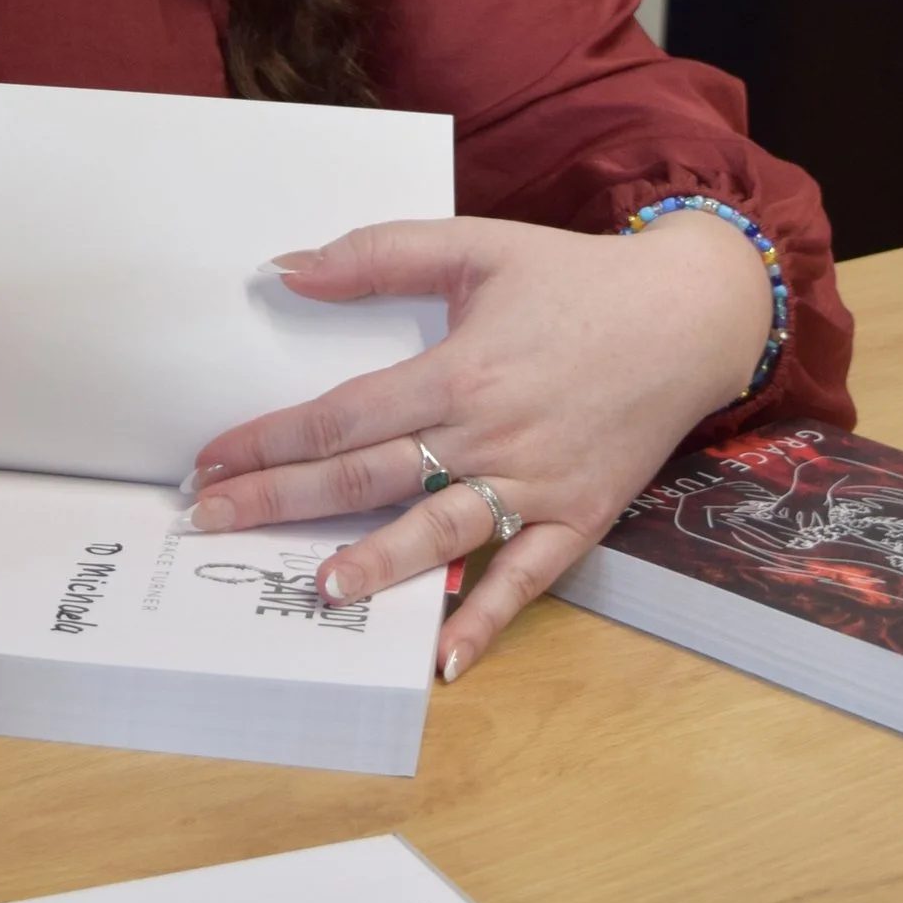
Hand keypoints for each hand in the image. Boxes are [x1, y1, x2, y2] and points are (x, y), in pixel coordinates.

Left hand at [187, 210, 774, 677]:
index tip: (210, 463)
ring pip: (441, 531)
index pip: (341, 416)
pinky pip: (527, 577)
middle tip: (213, 525)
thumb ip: (379, 253)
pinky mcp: (579, 517)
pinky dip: (487, 618)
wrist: (693, 316)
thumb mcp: (477, 244)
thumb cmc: (576, 279)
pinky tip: (443, 658)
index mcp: (458, 368)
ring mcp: (536, 482)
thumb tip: (284, 270)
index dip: (269, 441)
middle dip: (283, 502)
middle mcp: (491, 432)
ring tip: (319, 589)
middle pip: (370, 476)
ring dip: (379, 564)